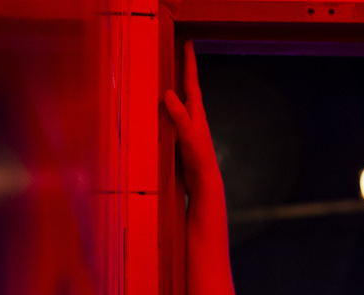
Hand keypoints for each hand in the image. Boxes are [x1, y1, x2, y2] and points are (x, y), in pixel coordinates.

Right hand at [164, 42, 220, 193]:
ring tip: (168, 74)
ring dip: (175, 87)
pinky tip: (160, 110)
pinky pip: (172, 116)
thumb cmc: (199, 159)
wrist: (204, 182)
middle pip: (187, 87)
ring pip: (180, 101)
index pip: (191, 82)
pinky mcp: (182, 137)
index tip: (189, 43)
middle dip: (183, 70)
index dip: (189, 62)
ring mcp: (188, 127)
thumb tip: (168, 92)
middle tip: (179, 51)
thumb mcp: (188, 135)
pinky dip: (167, 107)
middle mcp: (193, 117)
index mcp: (196, 113)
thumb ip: (179, 115)